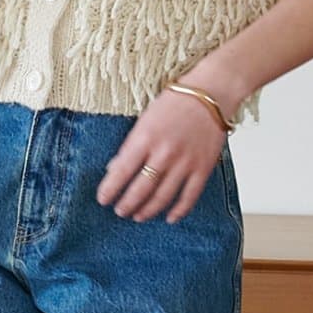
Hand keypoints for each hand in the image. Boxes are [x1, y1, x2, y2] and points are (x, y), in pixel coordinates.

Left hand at [96, 86, 231, 223]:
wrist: (211, 94)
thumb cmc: (176, 103)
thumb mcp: (145, 120)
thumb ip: (130, 146)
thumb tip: (114, 169)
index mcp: (145, 138)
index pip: (121, 171)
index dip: (110, 189)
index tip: (102, 199)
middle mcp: (164, 153)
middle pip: (141, 189)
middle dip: (127, 204)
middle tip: (120, 211)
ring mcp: (185, 163)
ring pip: (163, 197)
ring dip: (148, 210)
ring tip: (138, 216)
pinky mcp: (203, 168)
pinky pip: (189, 196)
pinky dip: (178, 211)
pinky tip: (169, 217)